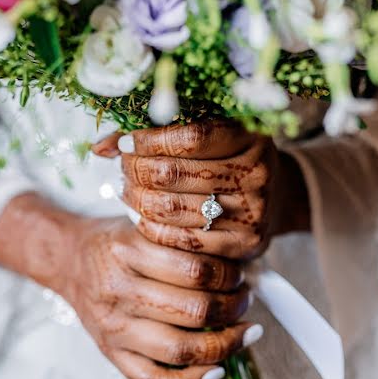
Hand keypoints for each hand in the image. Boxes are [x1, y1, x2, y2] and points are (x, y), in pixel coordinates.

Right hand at [62, 217, 263, 378]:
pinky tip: (218, 369)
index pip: (194, 271)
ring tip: (244, 332)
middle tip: (245, 300)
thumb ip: (183, 240)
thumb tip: (241, 262)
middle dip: (232, 308)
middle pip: (193, 311)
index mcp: (127, 252)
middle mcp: (118, 292)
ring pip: (179, 350)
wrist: (67, 260)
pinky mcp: (110, 354)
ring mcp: (113, 328)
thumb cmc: (115, 241)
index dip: (229, 276)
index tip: (241, 274)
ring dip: (224, 345)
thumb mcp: (144, 224)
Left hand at [95, 120, 305, 259]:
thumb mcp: (208, 133)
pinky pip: (183, 241)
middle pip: (174, 173)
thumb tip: (100, 147)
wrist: (277, 196)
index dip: (149, 140)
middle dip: (136, 170)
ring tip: (127, 191)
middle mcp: (256, 174)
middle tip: (122, 169)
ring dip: (137, 200)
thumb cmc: (230, 157)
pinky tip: (143, 217)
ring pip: (173, 209)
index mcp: (249, 137)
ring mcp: (252, 213)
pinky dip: (153, 229)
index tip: (125, 143)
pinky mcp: (244, 245)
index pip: (189, 137)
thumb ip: (157, 133)